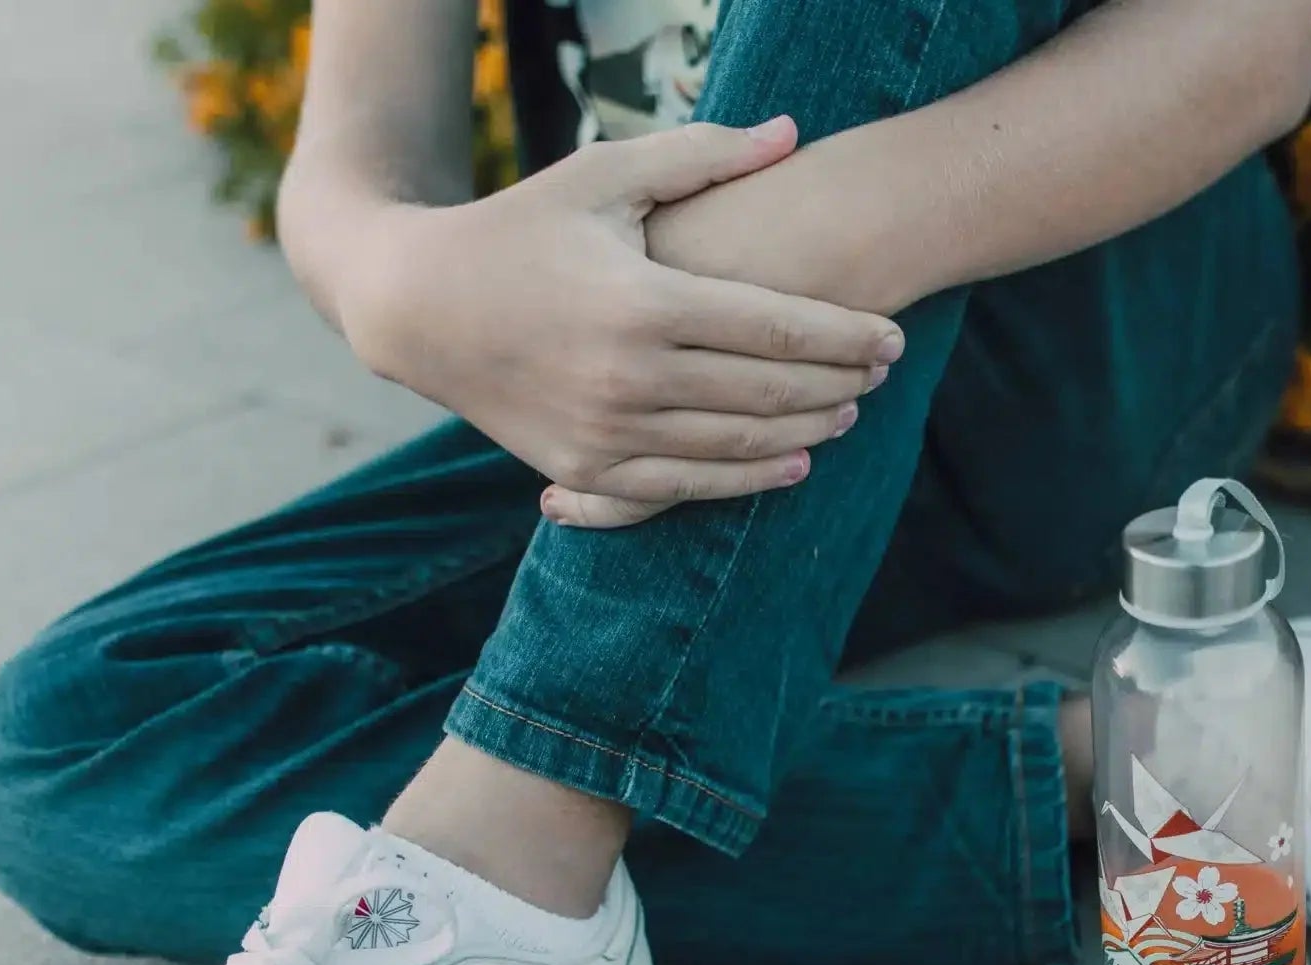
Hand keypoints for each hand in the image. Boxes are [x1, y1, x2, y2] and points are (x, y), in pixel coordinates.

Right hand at [344, 116, 901, 526]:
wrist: (417, 306)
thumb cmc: (519, 228)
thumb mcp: (602, 176)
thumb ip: (700, 156)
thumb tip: (790, 134)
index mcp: (643, 301)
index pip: (776, 326)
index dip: (847, 335)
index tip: (893, 337)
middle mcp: (629, 376)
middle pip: (769, 389)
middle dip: (840, 382)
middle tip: (885, 373)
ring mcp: (607, 430)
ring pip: (738, 443)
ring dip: (806, 430)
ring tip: (849, 411)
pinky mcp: (587, 468)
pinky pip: (688, 485)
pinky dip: (749, 478)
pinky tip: (793, 461)